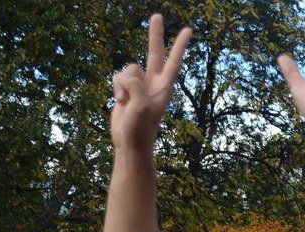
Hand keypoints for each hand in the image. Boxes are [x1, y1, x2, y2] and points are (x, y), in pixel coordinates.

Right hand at [110, 15, 191, 152]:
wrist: (129, 142)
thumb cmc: (141, 128)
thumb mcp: (141, 106)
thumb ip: (135, 86)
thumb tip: (128, 76)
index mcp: (164, 87)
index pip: (174, 61)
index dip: (179, 45)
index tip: (188, 30)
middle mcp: (153, 82)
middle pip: (154, 52)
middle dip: (154, 34)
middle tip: (157, 15)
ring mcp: (139, 85)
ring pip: (128, 68)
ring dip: (123, 84)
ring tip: (126, 101)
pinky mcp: (126, 88)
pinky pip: (118, 77)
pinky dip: (116, 88)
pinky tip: (119, 101)